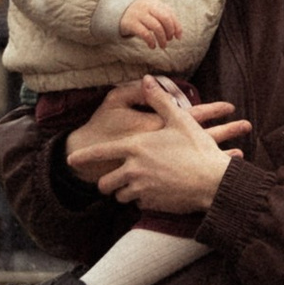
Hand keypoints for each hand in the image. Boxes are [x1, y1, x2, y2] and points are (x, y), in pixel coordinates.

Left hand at [81, 75, 243, 216]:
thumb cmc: (197, 149)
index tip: (70, 161)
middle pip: (106, 184)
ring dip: (124, 191)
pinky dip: (141, 199)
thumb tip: (148, 79)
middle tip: (111, 180)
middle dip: (107, 183)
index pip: (100, 153)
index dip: (83, 157)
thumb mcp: (180, 120)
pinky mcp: (152, 204)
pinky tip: (153, 192)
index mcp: (136, 147)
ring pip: (120, 196)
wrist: (213, 182)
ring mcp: (141, 189)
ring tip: (134, 185)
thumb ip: (159, 100)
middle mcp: (133, 170)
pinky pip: (138, 204)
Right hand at [116, 0, 183, 51]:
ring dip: (162, 39)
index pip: (170, 14)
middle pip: (165, 18)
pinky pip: (145, 33)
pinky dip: (151, 41)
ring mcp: (139, 14)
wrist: (118, 12)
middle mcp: (147, 6)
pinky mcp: (131, 23)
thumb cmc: (142, 15)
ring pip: (156, 27)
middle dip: (169, 31)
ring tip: (162, 45)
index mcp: (155, 3)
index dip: (176, 27)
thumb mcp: (153, 12)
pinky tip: (152, 46)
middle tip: (169, 40)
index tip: (178, 37)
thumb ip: (165, 18)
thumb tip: (178, 34)